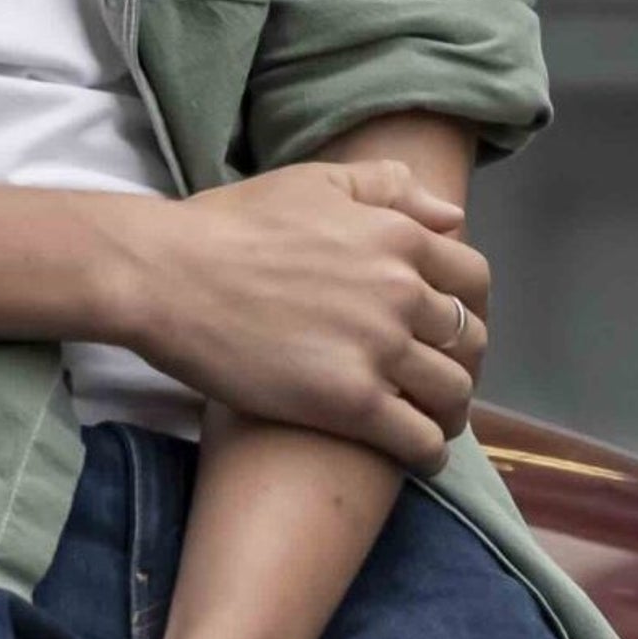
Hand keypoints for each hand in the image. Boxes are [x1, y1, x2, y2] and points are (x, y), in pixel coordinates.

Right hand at [118, 161, 486, 467]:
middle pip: (470, 340)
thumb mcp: (310, 183)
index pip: (472, 279)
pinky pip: (418, 440)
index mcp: (397, 237)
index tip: (446, 328)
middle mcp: (400, 291)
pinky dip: (426, 453)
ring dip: (448, 412)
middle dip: (461, 362)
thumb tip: (451, 215)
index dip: (466, 306)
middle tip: (436, 379)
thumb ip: (386, 188)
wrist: (166, 274)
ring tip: (427, 422)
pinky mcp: (350, 403)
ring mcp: (378, 349)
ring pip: (452, 394)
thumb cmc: (227, 225)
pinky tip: (413, 455)